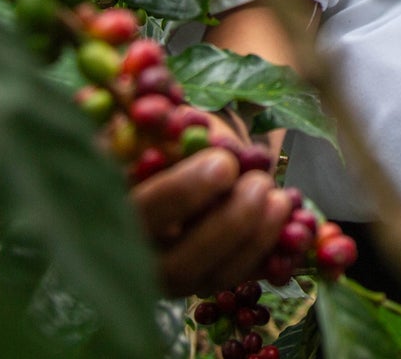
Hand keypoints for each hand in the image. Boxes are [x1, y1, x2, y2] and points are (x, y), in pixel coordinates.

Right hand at [131, 120, 294, 296]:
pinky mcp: (199, 281)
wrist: (173, 156)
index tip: (225, 163)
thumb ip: (167, 121)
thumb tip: (189, 126)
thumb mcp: (159, 118)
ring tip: (281, 198)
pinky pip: (236, 282)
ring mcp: (165, 275)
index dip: (183, 193)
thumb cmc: (161, 131)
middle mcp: (130, 254)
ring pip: (209, 280)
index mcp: (109, 205)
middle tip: (261, 184)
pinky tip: (290, 226)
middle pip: (175, 266)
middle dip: (228, 225)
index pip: (138, 212)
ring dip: (254, 241)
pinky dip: (267, 257)